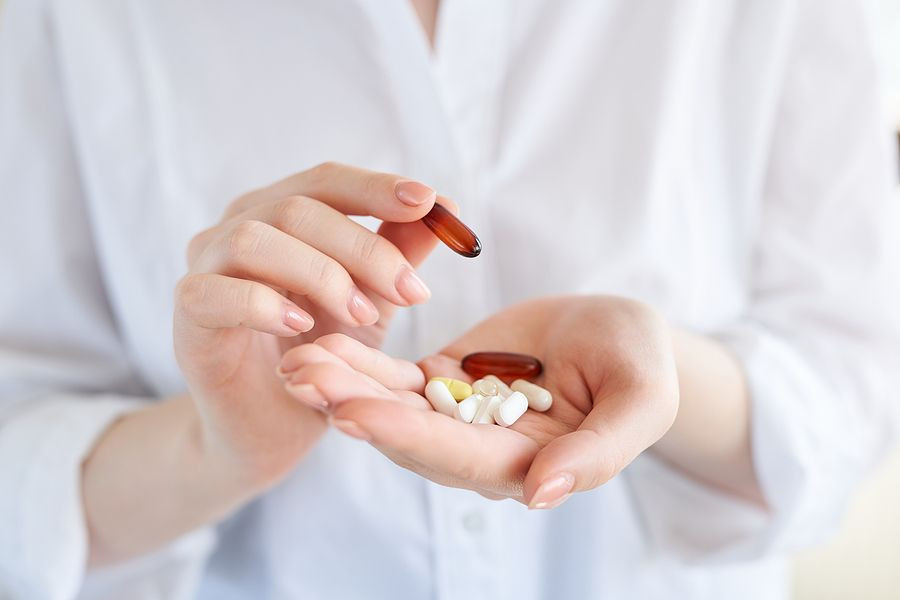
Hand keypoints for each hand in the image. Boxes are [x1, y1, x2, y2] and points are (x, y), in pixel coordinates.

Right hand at [174, 162, 445, 488]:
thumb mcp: (372, 300)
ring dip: (320, 274)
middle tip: (411, 291)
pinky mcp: (189, 316)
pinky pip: (215, 293)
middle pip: (298, 207)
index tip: (427, 202)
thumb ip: (400, 252)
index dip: (375, 187)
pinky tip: (301, 327)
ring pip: (255, 238)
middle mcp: (238, 228)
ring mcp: (205, 268)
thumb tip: (446, 207)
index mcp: (281, 215)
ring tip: (360, 315)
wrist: (272, 424)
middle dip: (364, 248)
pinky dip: (263, 304)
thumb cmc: (319, 353)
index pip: (327, 181)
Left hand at [278, 296, 678, 507]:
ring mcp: (458, 417)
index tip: (354, 413)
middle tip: (302, 379)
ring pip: (393, 407)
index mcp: (530, 465)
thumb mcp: (642, 399)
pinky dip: (359, 363)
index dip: (408, 436)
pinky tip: (319, 344)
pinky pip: (396, 377)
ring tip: (295, 360)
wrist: (620, 334)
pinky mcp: (444, 382)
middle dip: (356, 408)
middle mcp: (483, 450)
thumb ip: (600, 452)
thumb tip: (540, 496)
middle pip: (411, 437)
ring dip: (344, 385)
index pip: (462, 458)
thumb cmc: (641, 364)